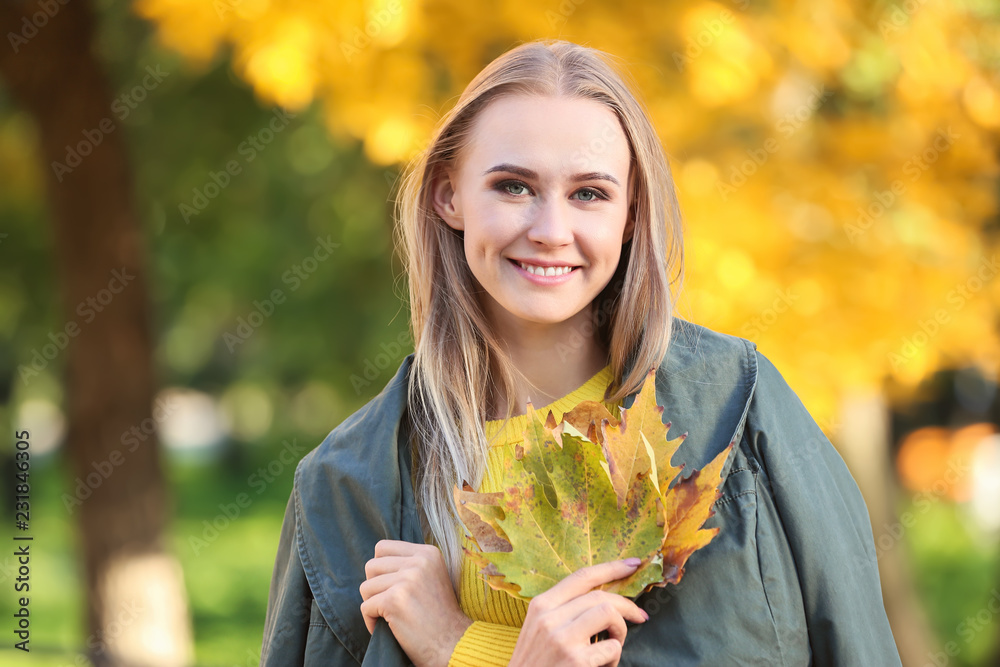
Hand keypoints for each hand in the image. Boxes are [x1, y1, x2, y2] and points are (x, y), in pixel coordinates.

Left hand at [359, 539, 472, 666]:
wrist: (453, 643)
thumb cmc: (440, 615)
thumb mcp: (432, 576)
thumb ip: (410, 563)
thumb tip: (376, 560)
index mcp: (428, 553)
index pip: (383, 547)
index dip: (380, 569)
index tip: (390, 586)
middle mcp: (418, 561)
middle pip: (371, 566)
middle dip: (374, 587)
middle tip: (388, 603)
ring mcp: (407, 580)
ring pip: (366, 587)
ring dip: (372, 604)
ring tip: (389, 616)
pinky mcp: (394, 600)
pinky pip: (365, 607)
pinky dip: (370, 621)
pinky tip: (386, 628)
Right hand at [508, 558, 648, 666]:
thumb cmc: (536, 663)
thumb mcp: (539, 629)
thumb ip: (563, 611)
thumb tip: (601, 598)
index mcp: (541, 605)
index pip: (581, 577)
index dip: (611, 568)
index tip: (633, 564)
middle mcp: (550, 617)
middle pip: (600, 596)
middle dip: (627, 605)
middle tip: (639, 616)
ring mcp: (563, 638)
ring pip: (609, 613)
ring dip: (621, 630)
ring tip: (615, 643)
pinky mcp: (577, 660)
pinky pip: (612, 647)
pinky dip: (615, 658)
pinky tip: (604, 666)